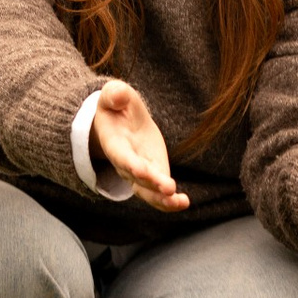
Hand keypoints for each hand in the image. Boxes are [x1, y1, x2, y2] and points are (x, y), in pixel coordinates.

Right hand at [88, 81, 189, 211]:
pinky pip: (158, 194)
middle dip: (151, 184)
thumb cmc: (117, 107)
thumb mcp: (114, 95)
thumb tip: (118, 95)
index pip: (121, 156)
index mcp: (114, 143)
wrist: (119, 122)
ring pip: (147, 192)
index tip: (141, 170)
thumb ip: (114, 94)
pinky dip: (170, 202)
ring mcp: (139, 172)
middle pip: (136, 178)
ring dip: (162, 200)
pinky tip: (184, 202)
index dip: (131, 164)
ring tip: (180, 202)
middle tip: (167, 189)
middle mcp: (125, 163)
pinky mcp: (154, 175)